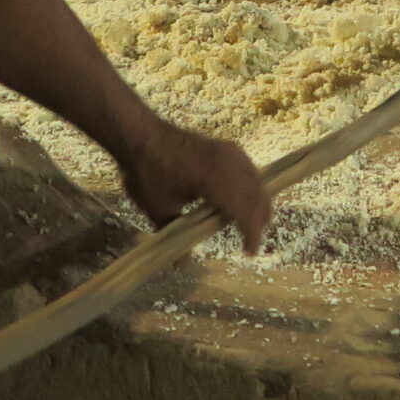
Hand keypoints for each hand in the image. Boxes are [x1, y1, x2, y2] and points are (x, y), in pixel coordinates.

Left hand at [114, 121, 270, 254]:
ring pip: (256, 179)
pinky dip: (252, 184)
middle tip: (252, 240)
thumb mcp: (159, 209)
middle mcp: (228, 164)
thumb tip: (180, 263)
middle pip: (257, 195)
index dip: (251, 234)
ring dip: (258, 201)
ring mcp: (228, 152)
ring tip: (253, 220)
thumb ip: (175, 234)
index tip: (250, 252)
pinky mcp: (224, 146)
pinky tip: (244, 194)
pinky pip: (248, 168)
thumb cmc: (148, 173)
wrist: (141, 136)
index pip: (244, 211)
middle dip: (259, 219)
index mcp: (215, 181)